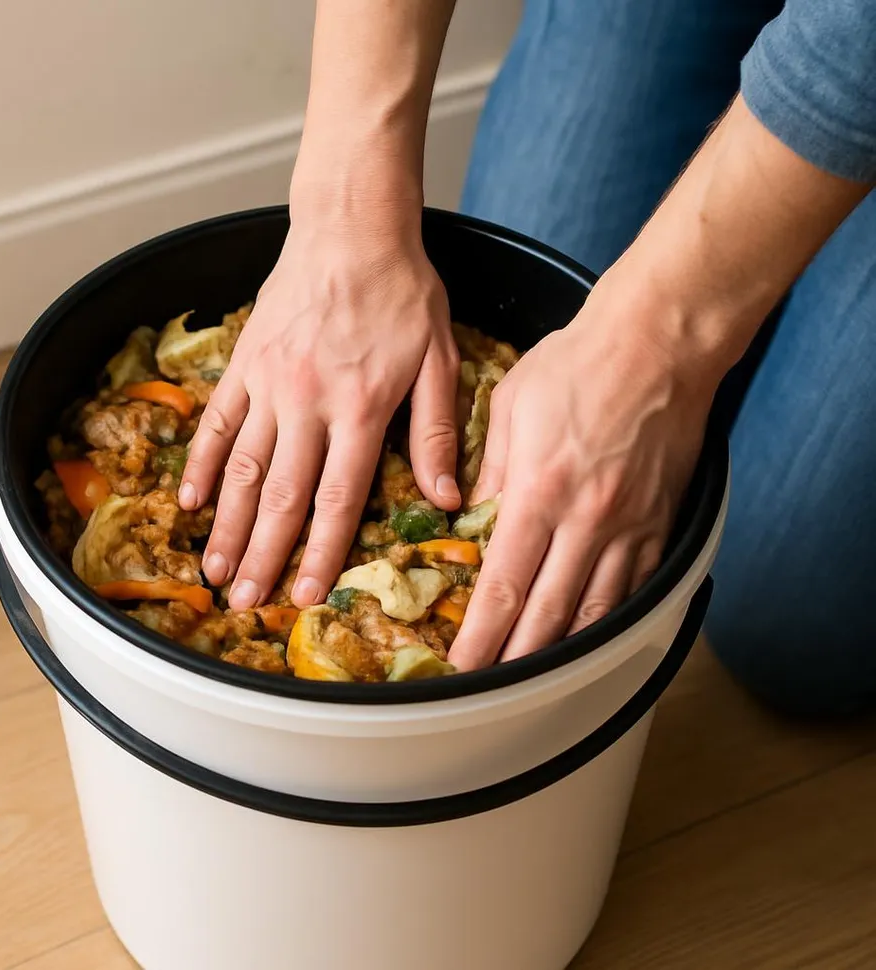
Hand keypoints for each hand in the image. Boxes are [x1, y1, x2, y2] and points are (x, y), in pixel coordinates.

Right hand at [178, 213, 461, 610]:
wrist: (352, 226)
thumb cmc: (403, 292)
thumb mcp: (439, 360)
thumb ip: (438, 432)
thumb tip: (445, 498)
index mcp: (362, 410)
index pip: (338, 499)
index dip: (319, 554)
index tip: (301, 595)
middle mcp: (309, 405)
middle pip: (281, 496)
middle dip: (262, 556)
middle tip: (244, 604)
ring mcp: (270, 385)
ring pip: (241, 468)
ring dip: (226, 525)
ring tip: (213, 570)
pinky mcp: (245, 363)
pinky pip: (217, 422)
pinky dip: (200, 464)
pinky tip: (189, 501)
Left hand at [447, 282, 715, 670]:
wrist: (658, 340)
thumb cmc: (578, 363)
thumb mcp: (511, 405)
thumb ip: (490, 471)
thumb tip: (471, 519)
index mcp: (540, 490)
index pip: (504, 583)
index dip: (482, 633)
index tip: (462, 665)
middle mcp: (587, 519)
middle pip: (548, 611)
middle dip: (516, 658)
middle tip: (491, 688)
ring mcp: (630, 525)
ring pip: (595, 610)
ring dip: (564, 651)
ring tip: (536, 678)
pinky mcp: (661, 521)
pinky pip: (636, 585)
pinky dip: (611, 617)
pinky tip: (591, 635)